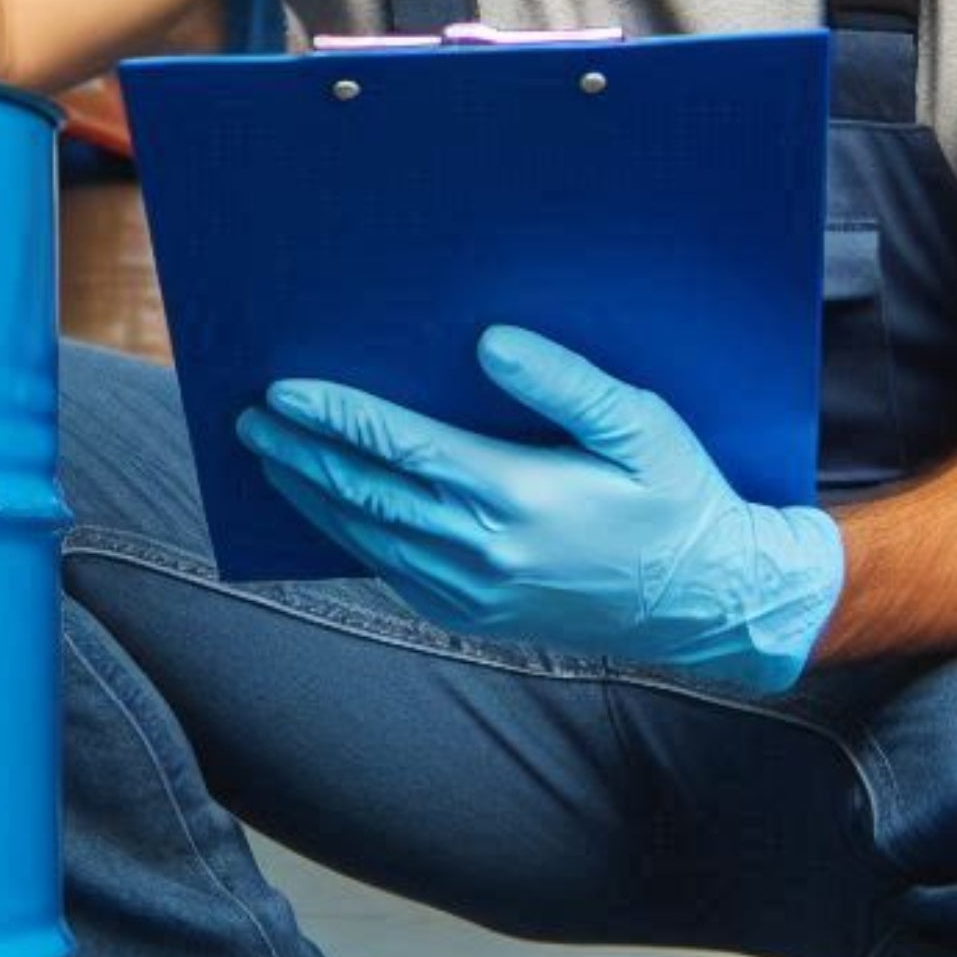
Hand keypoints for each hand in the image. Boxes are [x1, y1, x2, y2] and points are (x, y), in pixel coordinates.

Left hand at [236, 325, 843, 696]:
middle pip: (363, 494)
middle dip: (299, 452)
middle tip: (247, 418)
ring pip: (366, 537)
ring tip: (267, 456)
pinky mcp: (473, 614)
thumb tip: (489, 342)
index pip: (398, 448)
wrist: (708, 603)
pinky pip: (391, 569)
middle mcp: (481, 552)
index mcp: (514, 497)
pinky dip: (347, 535)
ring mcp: (472, 592)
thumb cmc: (678, 499)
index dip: (335, 416)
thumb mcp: (641, 426)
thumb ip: (565, 382)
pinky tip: (327, 506)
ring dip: (311, 494)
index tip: (281, 390)